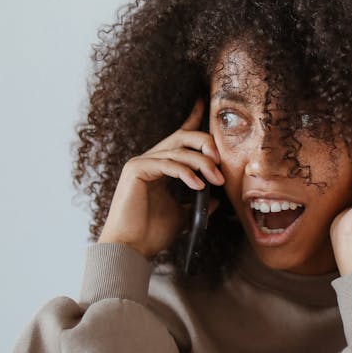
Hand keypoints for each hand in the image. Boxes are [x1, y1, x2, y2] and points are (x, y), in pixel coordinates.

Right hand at [98, 99, 223, 258]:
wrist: (131, 249)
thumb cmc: (151, 234)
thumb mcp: (182, 216)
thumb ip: (197, 204)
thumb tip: (216, 199)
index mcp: (159, 167)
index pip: (179, 139)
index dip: (193, 118)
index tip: (205, 103)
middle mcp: (149, 160)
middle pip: (182, 137)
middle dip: (205, 143)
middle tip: (220, 160)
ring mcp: (140, 163)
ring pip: (178, 150)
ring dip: (201, 162)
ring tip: (215, 178)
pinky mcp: (135, 170)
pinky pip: (167, 163)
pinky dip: (185, 172)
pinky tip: (198, 184)